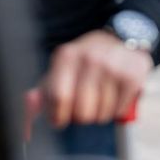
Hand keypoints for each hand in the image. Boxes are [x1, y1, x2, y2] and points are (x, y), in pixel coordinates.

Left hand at [34, 30, 153, 127]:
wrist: (120, 41)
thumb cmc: (84, 64)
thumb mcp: (60, 71)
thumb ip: (42, 94)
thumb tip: (27, 112)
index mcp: (66, 56)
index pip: (59, 98)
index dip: (57, 116)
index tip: (60, 119)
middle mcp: (90, 58)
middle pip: (82, 112)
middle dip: (80, 117)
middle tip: (83, 108)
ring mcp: (113, 67)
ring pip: (101, 114)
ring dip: (99, 114)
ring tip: (100, 99)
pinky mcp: (132, 76)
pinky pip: (119, 111)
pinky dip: (116, 110)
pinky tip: (114, 96)